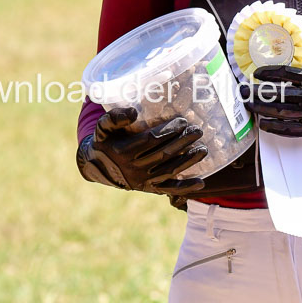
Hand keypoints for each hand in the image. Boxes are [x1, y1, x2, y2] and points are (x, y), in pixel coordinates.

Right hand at [76, 106, 207, 194]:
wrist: (97, 167)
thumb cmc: (105, 141)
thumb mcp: (103, 127)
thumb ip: (114, 117)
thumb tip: (133, 112)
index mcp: (123, 151)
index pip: (150, 140)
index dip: (168, 131)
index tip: (183, 121)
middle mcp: (134, 168)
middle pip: (163, 154)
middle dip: (183, 142)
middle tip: (198, 130)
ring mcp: (143, 181)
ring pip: (169, 171)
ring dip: (188, 161)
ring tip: (203, 149)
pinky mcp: (149, 189)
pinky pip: (169, 189)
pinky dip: (185, 188)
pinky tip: (201, 182)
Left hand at [247, 66, 301, 137]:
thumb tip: (292, 75)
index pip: (285, 74)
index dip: (269, 74)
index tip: (256, 74)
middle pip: (278, 93)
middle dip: (258, 91)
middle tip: (242, 91)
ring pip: (281, 110)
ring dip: (262, 108)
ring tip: (249, 106)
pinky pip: (291, 129)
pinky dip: (276, 127)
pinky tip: (264, 125)